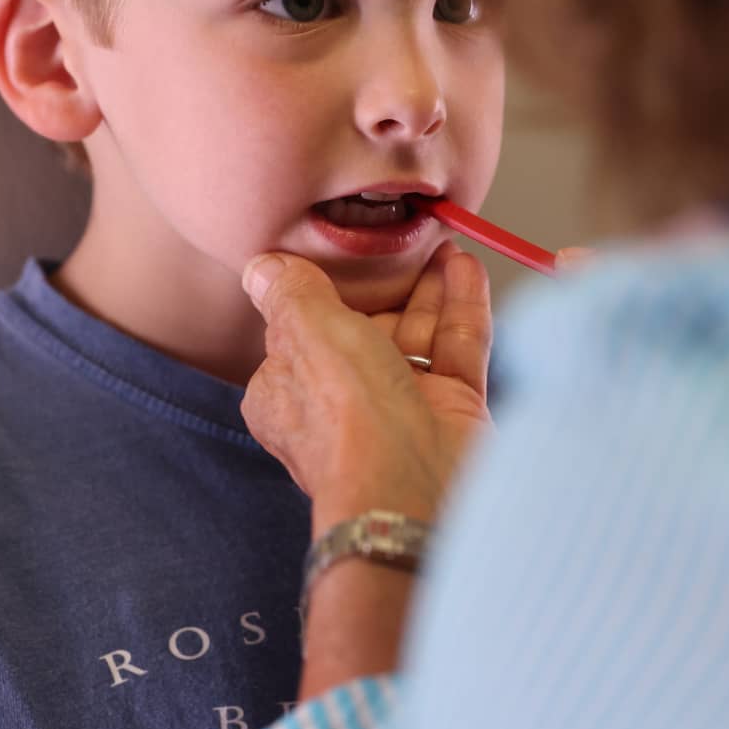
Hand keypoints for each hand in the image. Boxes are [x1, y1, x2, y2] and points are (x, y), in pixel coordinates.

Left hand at [239, 243, 493, 528]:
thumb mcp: (307, 332)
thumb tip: (262, 266)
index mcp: (290, 390)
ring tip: (445, 241)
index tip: (348, 251)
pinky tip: (466, 268)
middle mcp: (344, 401)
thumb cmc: (348, 418)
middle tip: (410, 239)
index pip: (305, 329)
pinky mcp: (450, 408)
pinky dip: (461, 307)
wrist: (412, 489)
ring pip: (417, 334)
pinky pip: (455, 347)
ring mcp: (401, 405)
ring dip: (431, 288)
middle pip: (369, 327)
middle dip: (391, 284)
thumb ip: (292, 291)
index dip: (328, 290)